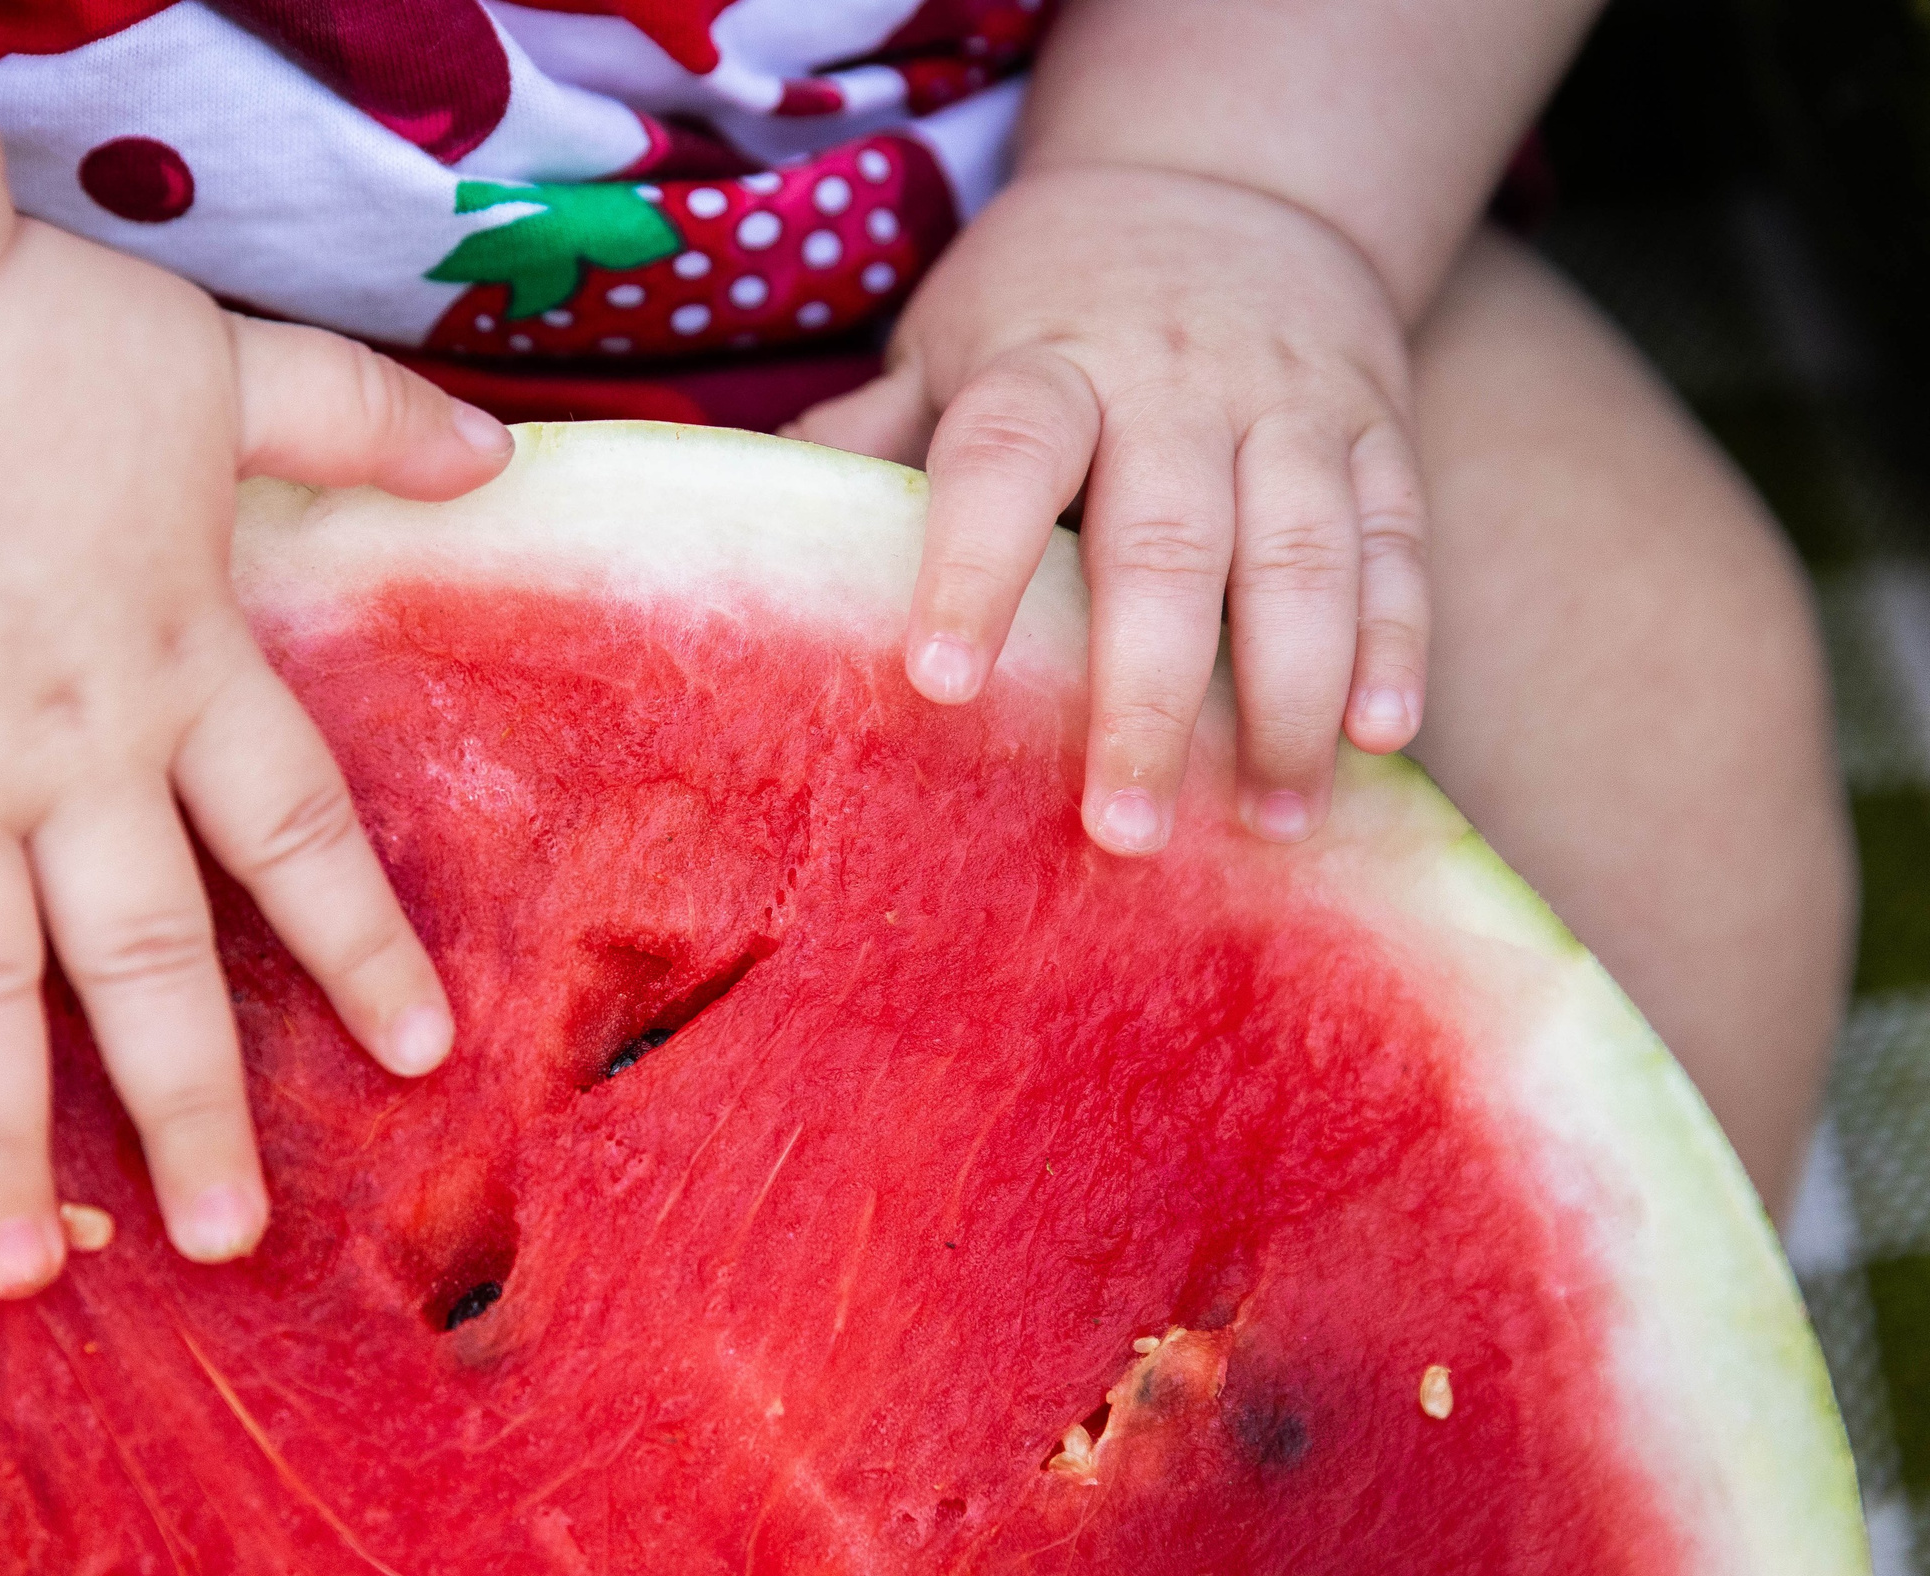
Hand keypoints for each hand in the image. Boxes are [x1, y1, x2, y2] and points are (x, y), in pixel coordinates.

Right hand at [0, 219, 513, 1296]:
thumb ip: (362, 420)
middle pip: (150, 963)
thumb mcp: (230, 368)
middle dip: (192, 1107)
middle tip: (231, 1239)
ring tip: (14, 1274)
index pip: (300, 842)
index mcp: (186, 674)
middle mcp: (72, 758)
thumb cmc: (34, 336)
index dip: (362, 951)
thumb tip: (499, 453)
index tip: (417, 1055)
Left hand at [789, 165, 1428, 853]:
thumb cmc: (1047, 303)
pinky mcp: (1375, 429)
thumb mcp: (949, 339)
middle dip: (1151, 696)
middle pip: (1165, 545)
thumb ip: (873, 436)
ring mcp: (1287, 405)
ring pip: (1300, 553)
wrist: (1225, 181)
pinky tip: (1383, 737)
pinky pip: (1397, 538)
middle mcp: (1173, 381)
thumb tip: (740, 535)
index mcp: (1044, 363)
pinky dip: (1398, 637)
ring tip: (1272, 819)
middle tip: (1126, 831)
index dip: (974, 571)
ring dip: (1291, 694)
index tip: (943, 687)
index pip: (1005, 462)